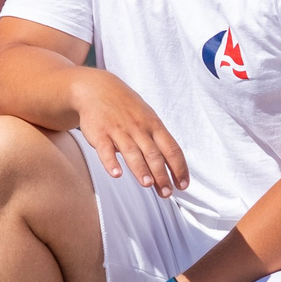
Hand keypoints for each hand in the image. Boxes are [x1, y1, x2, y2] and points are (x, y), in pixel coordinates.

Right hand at [73, 69, 187, 196]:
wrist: (97, 88)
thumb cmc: (127, 108)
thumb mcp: (147, 118)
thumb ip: (157, 142)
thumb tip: (171, 167)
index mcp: (153, 125)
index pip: (171, 149)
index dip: (179, 168)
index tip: (183, 185)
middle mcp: (138, 128)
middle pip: (153, 154)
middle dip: (161, 175)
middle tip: (166, 193)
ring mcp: (118, 130)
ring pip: (131, 152)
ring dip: (140, 169)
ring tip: (147, 184)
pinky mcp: (99, 133)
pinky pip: (105, 149)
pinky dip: (110, 162)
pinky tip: (116, 174)